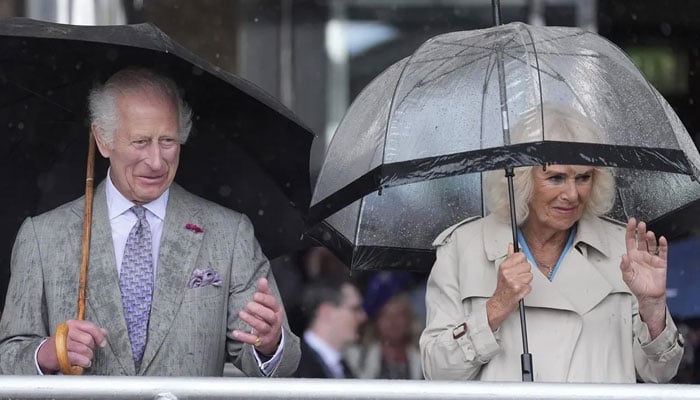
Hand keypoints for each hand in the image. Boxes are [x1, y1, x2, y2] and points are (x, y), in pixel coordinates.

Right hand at [37, 320, 106, 373]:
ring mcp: (62, 343)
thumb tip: (104, 332)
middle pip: (88, 340)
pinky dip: (84, 362)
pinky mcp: (60, 354)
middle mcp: (67, 331)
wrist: (44, 354)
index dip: (99, 336)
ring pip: (85, 350)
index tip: (102, 343)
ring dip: (88, 356)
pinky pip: (78, 358)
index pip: (91, 327)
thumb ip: (90, 332)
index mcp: (72, 324)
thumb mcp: (76, 334)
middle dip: (91, 348)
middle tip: (88, 351)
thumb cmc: (63, 343)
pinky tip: (84, 363)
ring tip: (85, 358)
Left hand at [233, 278, 282, 355]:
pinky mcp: (261, 341)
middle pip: (269, 316)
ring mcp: (268, 332)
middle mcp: (274, 322)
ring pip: (262, 327)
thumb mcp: (268, 305)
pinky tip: (235, 332)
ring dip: (251, 320)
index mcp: (277, 310)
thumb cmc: (268, 316)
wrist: (272, 338)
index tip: (255, 295)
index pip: (273, 304)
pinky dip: (244, 337)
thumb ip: (265, 292)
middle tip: (248, 305)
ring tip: (241, 313)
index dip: (265, 300)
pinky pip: (253, 340)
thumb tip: (262, 279)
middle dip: (259, 310)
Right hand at [486, 243, 532, 330]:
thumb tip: (511, 246)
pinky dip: (526, 289)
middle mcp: (508, 273)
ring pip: (530, 276)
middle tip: (518, 277)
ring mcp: (513, 281)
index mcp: (504, 266)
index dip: (522, 261)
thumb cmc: (502, 287)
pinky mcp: (519, 290)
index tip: (518, 266)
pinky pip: (530, 286)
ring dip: (526, 281)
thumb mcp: (503, 270)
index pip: (521, 255)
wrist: (499, 303)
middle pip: (527, 266)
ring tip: (519, 284)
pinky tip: (520, 290)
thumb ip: (509, 257)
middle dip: (525, 272)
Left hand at [621, 218, 667, 337]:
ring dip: (650, 238)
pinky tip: (661, 239)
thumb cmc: (637, 286)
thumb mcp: (627, 277)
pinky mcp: (661, 262)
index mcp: (632, 257)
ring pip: (651, 244)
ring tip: (648, 233)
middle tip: (640, 224)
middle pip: (641, 240)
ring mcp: (651, 258)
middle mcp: (642, 255)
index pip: (630, 240)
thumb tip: (623, 257)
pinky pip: (662, 252)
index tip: (631, 222)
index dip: (630, 231)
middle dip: (640, 232)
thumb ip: (624, 266)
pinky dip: (662, 245)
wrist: (649, 296)